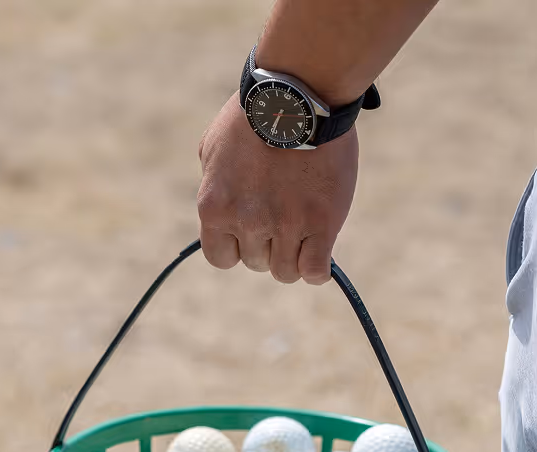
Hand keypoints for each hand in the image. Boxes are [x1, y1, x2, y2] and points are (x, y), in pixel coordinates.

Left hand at [197, 93, 358, 284]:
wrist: (300, 93)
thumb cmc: (256, 115)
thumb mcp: (214, 148)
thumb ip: (214, 187)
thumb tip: (220, 215)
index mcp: (215, 207)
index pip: (221, 258)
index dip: (237, 247)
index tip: (251, 231)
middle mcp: (247, 221)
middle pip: (257, 262)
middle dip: (268, 244)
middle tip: (283, 214)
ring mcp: (286, 225)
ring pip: (285, 272)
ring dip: (293, 254)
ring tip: (303, 227)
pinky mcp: (322, 224)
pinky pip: (314, 272)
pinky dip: (317, 268)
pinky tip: (320, 250)